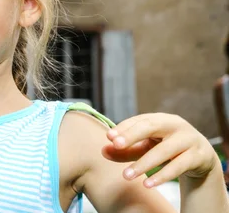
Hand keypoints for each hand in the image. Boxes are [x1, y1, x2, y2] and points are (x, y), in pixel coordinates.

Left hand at [102, 113, 217, 188]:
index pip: (139, 120)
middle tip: (116, 145)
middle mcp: (174, 125)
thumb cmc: (166, 148)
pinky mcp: (198, 156)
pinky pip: (179, 166)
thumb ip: (125, 150)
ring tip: (126, 175)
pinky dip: (163, 176)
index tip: (109, 137)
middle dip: (132, 135)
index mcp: (160, 119)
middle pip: (151, 126)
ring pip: (164, 150)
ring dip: (144, 163)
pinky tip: (147, 184)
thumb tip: (103, 151)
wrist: (201, 157)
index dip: (124, 128)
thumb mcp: (146, 148)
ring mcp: (188, 139)